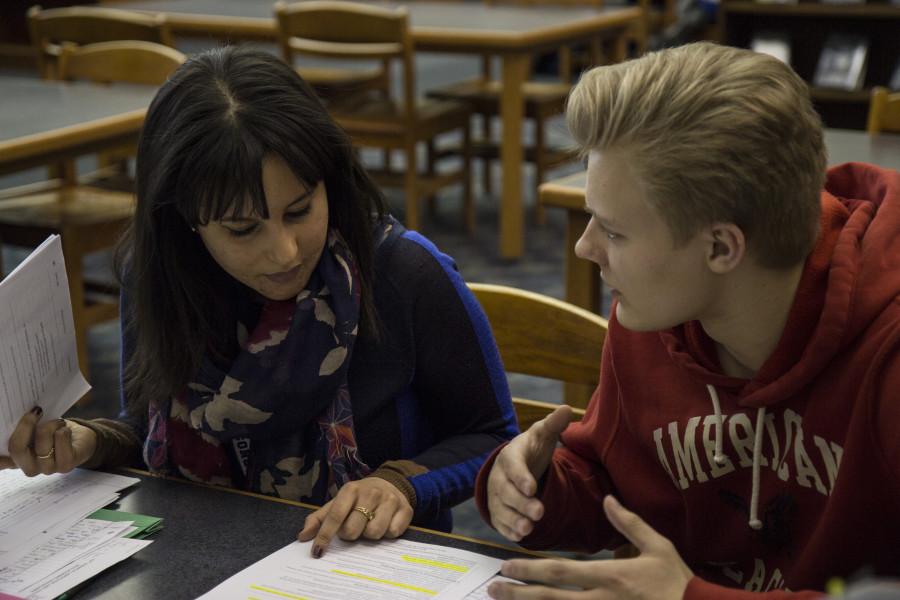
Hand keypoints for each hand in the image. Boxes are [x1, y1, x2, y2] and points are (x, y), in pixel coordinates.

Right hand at [0, 407, 97, 474]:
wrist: (80, 438)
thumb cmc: (53, 431)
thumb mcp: (34, 428)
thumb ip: (22, 428)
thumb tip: (9, 415)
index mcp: (15, 459)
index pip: (0, 462)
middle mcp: (28, 467)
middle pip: (17, 448)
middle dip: (26, 425)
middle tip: (36, 411)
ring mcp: (46, 469)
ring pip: (42, 444)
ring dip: (51, 425)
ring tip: (58, 421)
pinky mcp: (65, 466)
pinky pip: (61, 443)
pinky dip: (63, 430)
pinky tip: (65, 430)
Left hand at [297, 476, 413, 556]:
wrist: (390, 483)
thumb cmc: (358, 498)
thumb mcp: (338, 503)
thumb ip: (319, 519)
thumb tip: (302, 537)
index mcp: (350, 489)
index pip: (335, 516)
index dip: (325, 535)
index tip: (318, 552)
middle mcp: (371, 492)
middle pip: (353, 530)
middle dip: (350, 535)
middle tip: (353, 528)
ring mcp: (390, 500)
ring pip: (374, 533)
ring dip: (369, 535)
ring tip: (369, 525)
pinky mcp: (405, 509)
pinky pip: (392, 534)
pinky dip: (387, 534)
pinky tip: (385, 524)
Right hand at [487, 405, 572, 541]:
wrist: (516, 465)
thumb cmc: (531, 449)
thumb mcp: (542, 435)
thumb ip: (553, 424)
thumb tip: (566, 408)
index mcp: (510, 456)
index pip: (512, 466)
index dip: (520, 477)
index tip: (532, 487)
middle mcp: (499, 476)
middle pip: (505, 491)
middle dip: (520, 503)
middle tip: (539, 512)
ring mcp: (496, 495)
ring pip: (501, 509)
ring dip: (513, 519)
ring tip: (528, 529)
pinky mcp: (498, 510)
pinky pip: (499, 522)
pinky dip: (508, 530)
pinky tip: (520, 536)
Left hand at [488, 496, 692, 599]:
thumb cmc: (678, 582)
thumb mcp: (658, 546)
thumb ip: (629, 523)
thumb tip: (607, 498)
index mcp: (610, 576)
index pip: (562, 572)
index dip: (531, 569)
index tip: (508, 564)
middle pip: (551, 599)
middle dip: (519, 593)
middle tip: (492, 587)